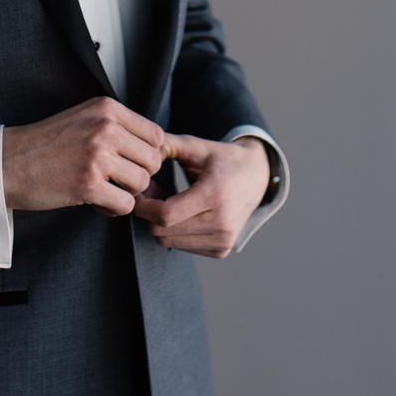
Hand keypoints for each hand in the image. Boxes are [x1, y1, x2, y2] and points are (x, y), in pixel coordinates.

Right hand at [2, 97, 164, 214]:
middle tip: (115, 181)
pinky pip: (125, 204)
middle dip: (138, 176)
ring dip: (126, 194)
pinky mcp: (88, 184)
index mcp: (107, 108)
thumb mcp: (85, 119)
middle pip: (153, 161)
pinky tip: (95, 202)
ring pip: (142, 183)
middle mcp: (105, 127)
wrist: (7, 162)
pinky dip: (113, 209)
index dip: (147, 155)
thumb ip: (119, 130)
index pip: (155, 135)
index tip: (129, 164)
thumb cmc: (46, 144)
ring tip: (104, 190)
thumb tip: (160, 160)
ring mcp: (97, 155)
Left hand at [132, 134, 270, 257]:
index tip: (139, 192)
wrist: (256, 176)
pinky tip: (181, 213)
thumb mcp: (195, 146)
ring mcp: (224, 240)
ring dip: (160, 224)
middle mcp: (222, 222)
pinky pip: (182, 247)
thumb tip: (139, 155)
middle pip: (163, 232)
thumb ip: (165, 145)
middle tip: (152, 192)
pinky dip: (174, 232)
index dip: (144, 206)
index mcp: (214, 194)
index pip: (165, 215)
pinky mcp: (222, 250)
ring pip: (169, 242)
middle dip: (148, 213)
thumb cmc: (222, 158)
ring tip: (166, 200)